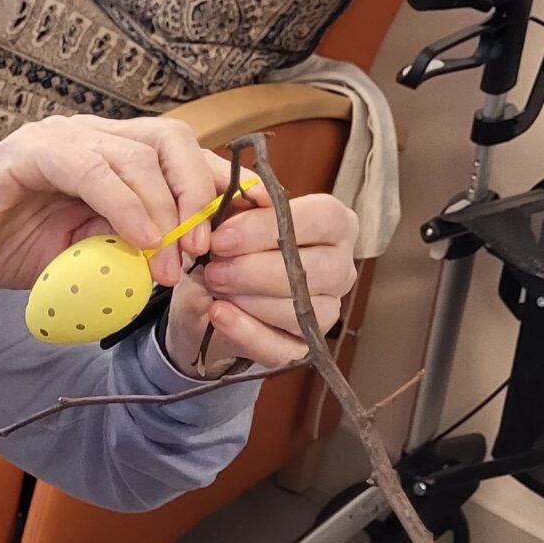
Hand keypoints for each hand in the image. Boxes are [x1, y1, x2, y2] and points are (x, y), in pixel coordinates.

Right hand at [0, 114, 231, 298]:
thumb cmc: (7, 249)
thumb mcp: (89, 255)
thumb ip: (133, 248)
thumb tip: (186, 259)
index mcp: (110, 155)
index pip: (181, 154)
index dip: (217, 186)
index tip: (242, 229)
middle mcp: (91, 136)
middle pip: (171, 140)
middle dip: (199, 193)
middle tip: (203, 248)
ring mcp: (62, 137)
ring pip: (139, 153)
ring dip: (165, 211)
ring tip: (169, 260)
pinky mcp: (32, 151)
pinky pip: (94, 169)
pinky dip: (126, 205)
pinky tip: (140, 240)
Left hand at [161, 184, 358, 375]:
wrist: (203, 296)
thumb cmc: (227, 246)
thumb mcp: (226, 212)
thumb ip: (239, 196)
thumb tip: (256, 194)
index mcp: (334, 224)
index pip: (323, 218)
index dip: (269, 228)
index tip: (222, 237)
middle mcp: (340, 268)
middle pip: (317, 269)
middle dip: (256, 269)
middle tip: (213, 268)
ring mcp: (327, 311)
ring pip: (302, 310)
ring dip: (250, 299)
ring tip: (213, 287)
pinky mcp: (302, 348)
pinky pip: (281, 347)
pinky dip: (245, 331)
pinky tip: (219, 314)